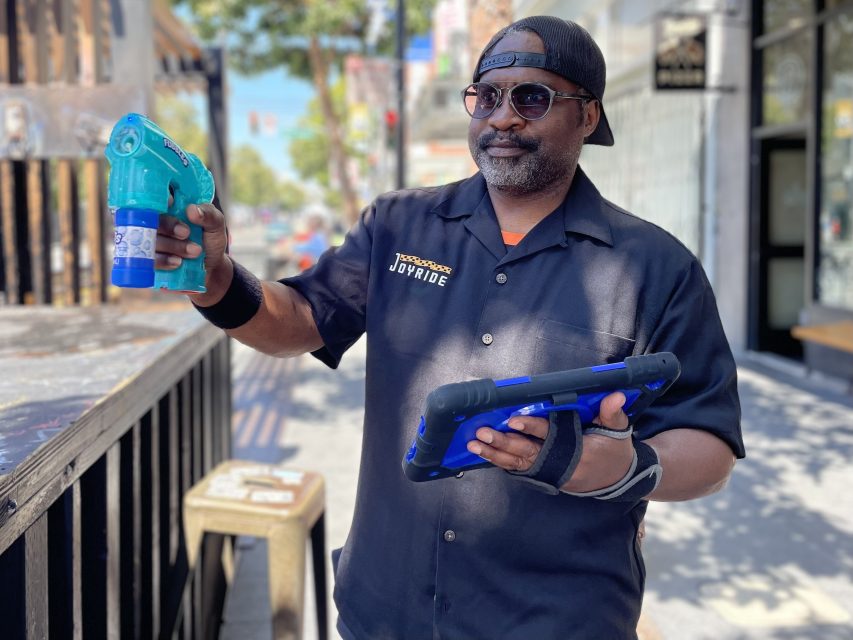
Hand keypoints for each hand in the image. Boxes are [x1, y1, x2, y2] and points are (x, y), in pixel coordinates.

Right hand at [155, 203, 230, 300]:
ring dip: (173, 246)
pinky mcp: (149, 261)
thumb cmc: (210, 241)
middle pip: (149, 219)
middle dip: (169, 226)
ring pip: (150, 240)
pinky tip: (178, 262)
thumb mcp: (215, 225)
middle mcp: (155, 224)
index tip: (170, 204)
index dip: (156, 200)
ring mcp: (150, 243)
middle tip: (186, 233)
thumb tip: (191, 210)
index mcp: (169, 209)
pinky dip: (164, 261)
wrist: (211, 269)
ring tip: (194, 252)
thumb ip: (208, 215)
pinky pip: (148, 260)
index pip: (153, 198)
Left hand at [466, 392, 634, 492]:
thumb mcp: (619, 432)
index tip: (514, 421)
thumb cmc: (615, 451)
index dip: (532, 429)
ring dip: (494, 454)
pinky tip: (484, 454)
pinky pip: (519, 470)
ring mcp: (550, 473)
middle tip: (482, 433)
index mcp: (579, 451)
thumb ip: (613, 413)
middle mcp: (560, 465)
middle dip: (503, 443)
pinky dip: (501, 461)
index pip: (551, 437)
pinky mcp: (544, 476)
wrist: (617, 480)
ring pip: (518, 464)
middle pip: (527, 454)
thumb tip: (616, 395)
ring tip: (474, 445)